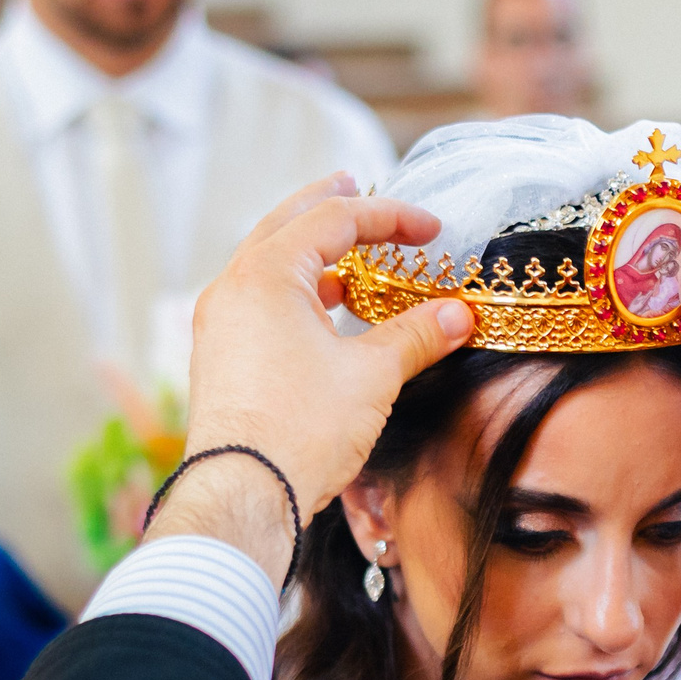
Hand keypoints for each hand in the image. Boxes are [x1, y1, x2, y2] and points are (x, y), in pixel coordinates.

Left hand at [166, 172, 474, 585]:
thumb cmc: (301, 431)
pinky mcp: (220, 360)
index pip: (333, 219)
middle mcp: (232, 289)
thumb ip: (418, 336)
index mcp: (266, 275)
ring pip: (267, 266)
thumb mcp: (372, 376)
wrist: (243, 497)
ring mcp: (219, 326)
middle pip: (284, 226)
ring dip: (309, 252)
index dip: (389, 217)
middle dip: (326, 206)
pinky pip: (257, 304)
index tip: (431, 230)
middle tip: (353, 183)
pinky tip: (320, 313)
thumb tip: (461, 315)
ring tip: (342, 252)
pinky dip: (293, 292)